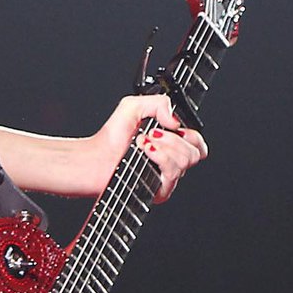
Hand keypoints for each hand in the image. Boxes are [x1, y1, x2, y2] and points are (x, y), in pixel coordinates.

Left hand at [89, 93, 208, 201]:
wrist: (95, 160)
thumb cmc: (111, 137)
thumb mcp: (133, 106)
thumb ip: (159, 102)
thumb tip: (176, 121)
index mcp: (170, 144)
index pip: (197, 143)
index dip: (190, 134)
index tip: (172, 127)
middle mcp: (171, 161)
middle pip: (196, 152)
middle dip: (174, 138)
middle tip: (152, 134)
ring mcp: (166, 177)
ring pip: (185, 162)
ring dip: (165, 147)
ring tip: (144, 143)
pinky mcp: (159, 190)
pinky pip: (173, 174)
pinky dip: (160, 158)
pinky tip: (145, 151)